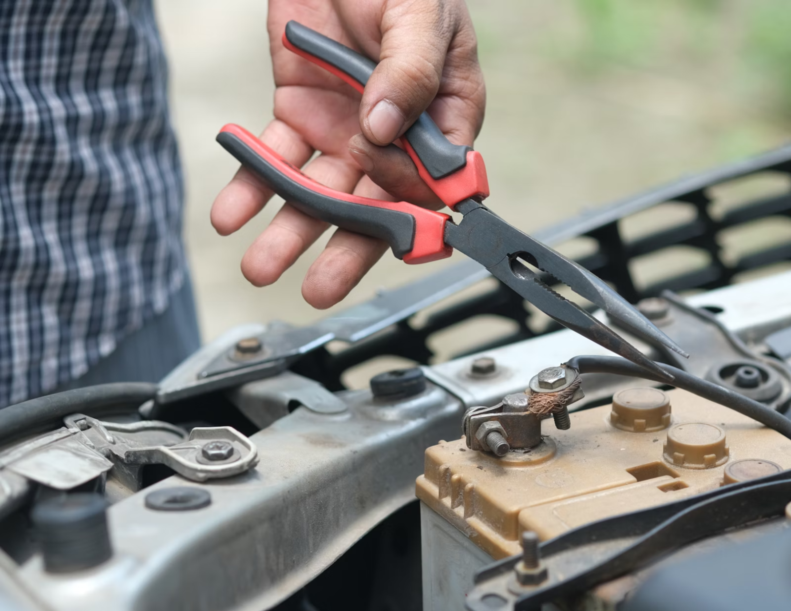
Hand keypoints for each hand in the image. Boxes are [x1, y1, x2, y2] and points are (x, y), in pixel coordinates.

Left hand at [211, 0, 484, 307]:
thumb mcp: (420, 14)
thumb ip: (410, 70)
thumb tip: (386, 128)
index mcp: (443, 116)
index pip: (438, 182)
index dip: (420, 217)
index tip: (400, 246)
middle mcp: (394, 136)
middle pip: (375, 204)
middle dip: (344, 248)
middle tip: (319, 289)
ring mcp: (346, 129)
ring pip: (320, 191)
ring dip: (290, 229)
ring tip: (260, 265)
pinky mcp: (299, 113)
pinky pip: (275, 156)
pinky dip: (250, 184)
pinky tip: (231, 212)